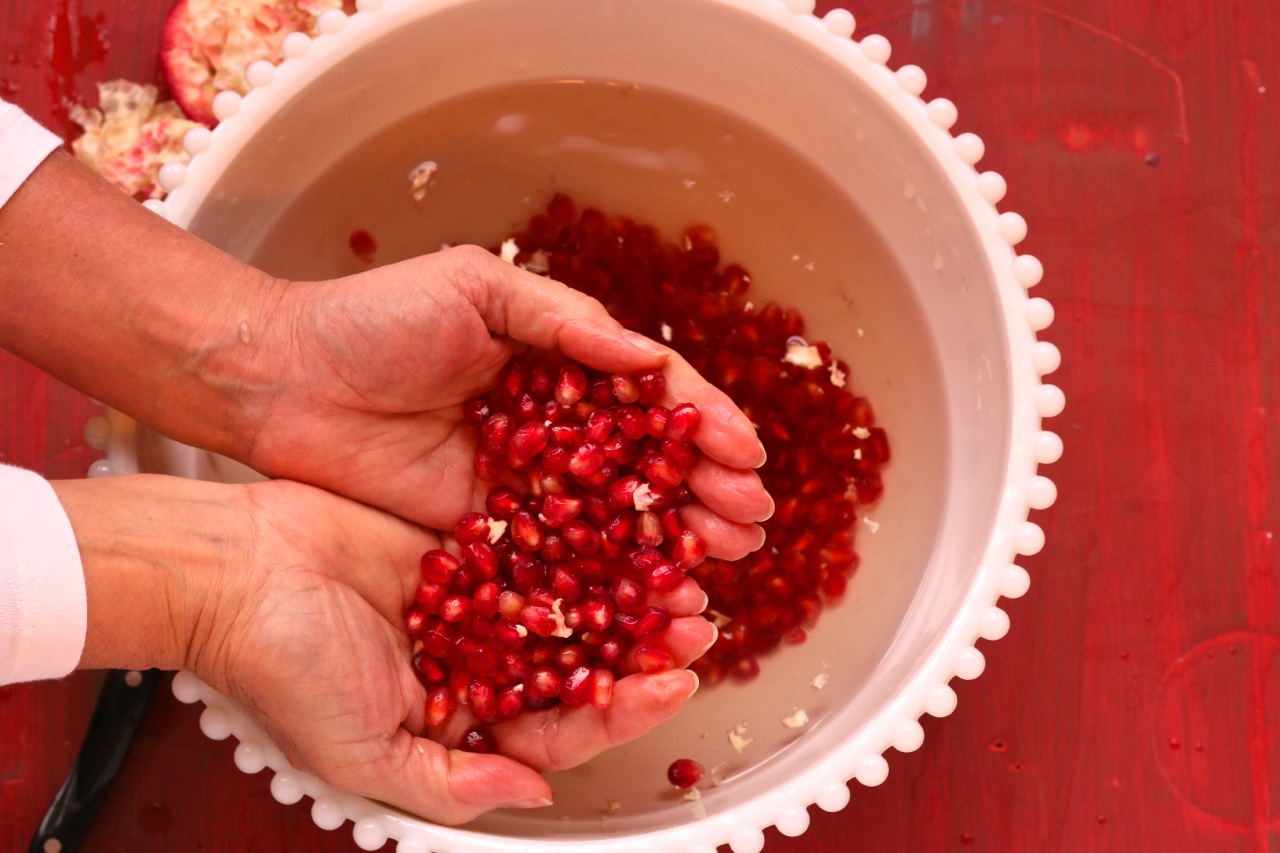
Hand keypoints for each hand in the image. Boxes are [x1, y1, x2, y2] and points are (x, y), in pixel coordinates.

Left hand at [0, 155, 770, 556]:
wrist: (283, 380)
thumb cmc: (375, 319)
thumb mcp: (477, 290)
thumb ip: (564, 320)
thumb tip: (644, 358)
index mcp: (563, 363)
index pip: (651, 397)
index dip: (705, 424)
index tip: (748, 456)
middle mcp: (557, 428)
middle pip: (650, 464)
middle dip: (707, 491)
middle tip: (751, 525)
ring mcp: (526, 484)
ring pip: (618, 518)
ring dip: (676, 541)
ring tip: (725, 562)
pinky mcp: (489, 533)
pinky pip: (561, 559)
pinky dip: (609, 579)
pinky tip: (651, 597)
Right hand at [61, 475, 710, 823]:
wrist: (234, 568)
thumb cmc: (283, 664)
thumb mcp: (363, 753)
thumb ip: (450, 784)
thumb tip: (534, 793)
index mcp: (464, 719)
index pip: (563, 725)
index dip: (620, 711)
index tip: (670, 686)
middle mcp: (481, 659)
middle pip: (583, 660)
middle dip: (643, 648)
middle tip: (697, 625)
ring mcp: (480, 596)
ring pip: (575, 598)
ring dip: (628, 592)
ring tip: (682, 578)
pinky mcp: (470, 536)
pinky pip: (539, 538)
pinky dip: (584, 536)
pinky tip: (628, 524)